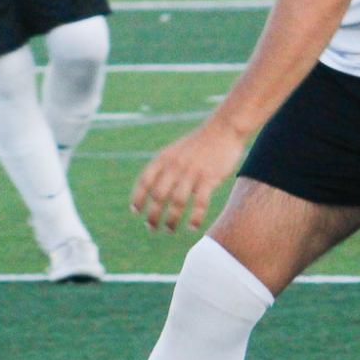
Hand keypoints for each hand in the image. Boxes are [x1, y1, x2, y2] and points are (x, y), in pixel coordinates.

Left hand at [130, 118, 246, 233]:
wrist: (223, 129)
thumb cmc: (198, 144)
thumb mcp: (175, 151)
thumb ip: (163, 168)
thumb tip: (151, 190)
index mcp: (164, 159)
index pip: (144, 181)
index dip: (138, 198)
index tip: (136, 212)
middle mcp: (175, 166)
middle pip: (158, 197)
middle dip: (153, 215)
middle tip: (152, 228)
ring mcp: (192, 173)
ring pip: (176, 203)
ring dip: (171, 220)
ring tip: (169, 230)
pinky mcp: (209, 179)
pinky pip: (199, 203)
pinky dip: (194, 217)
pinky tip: (192, 227)